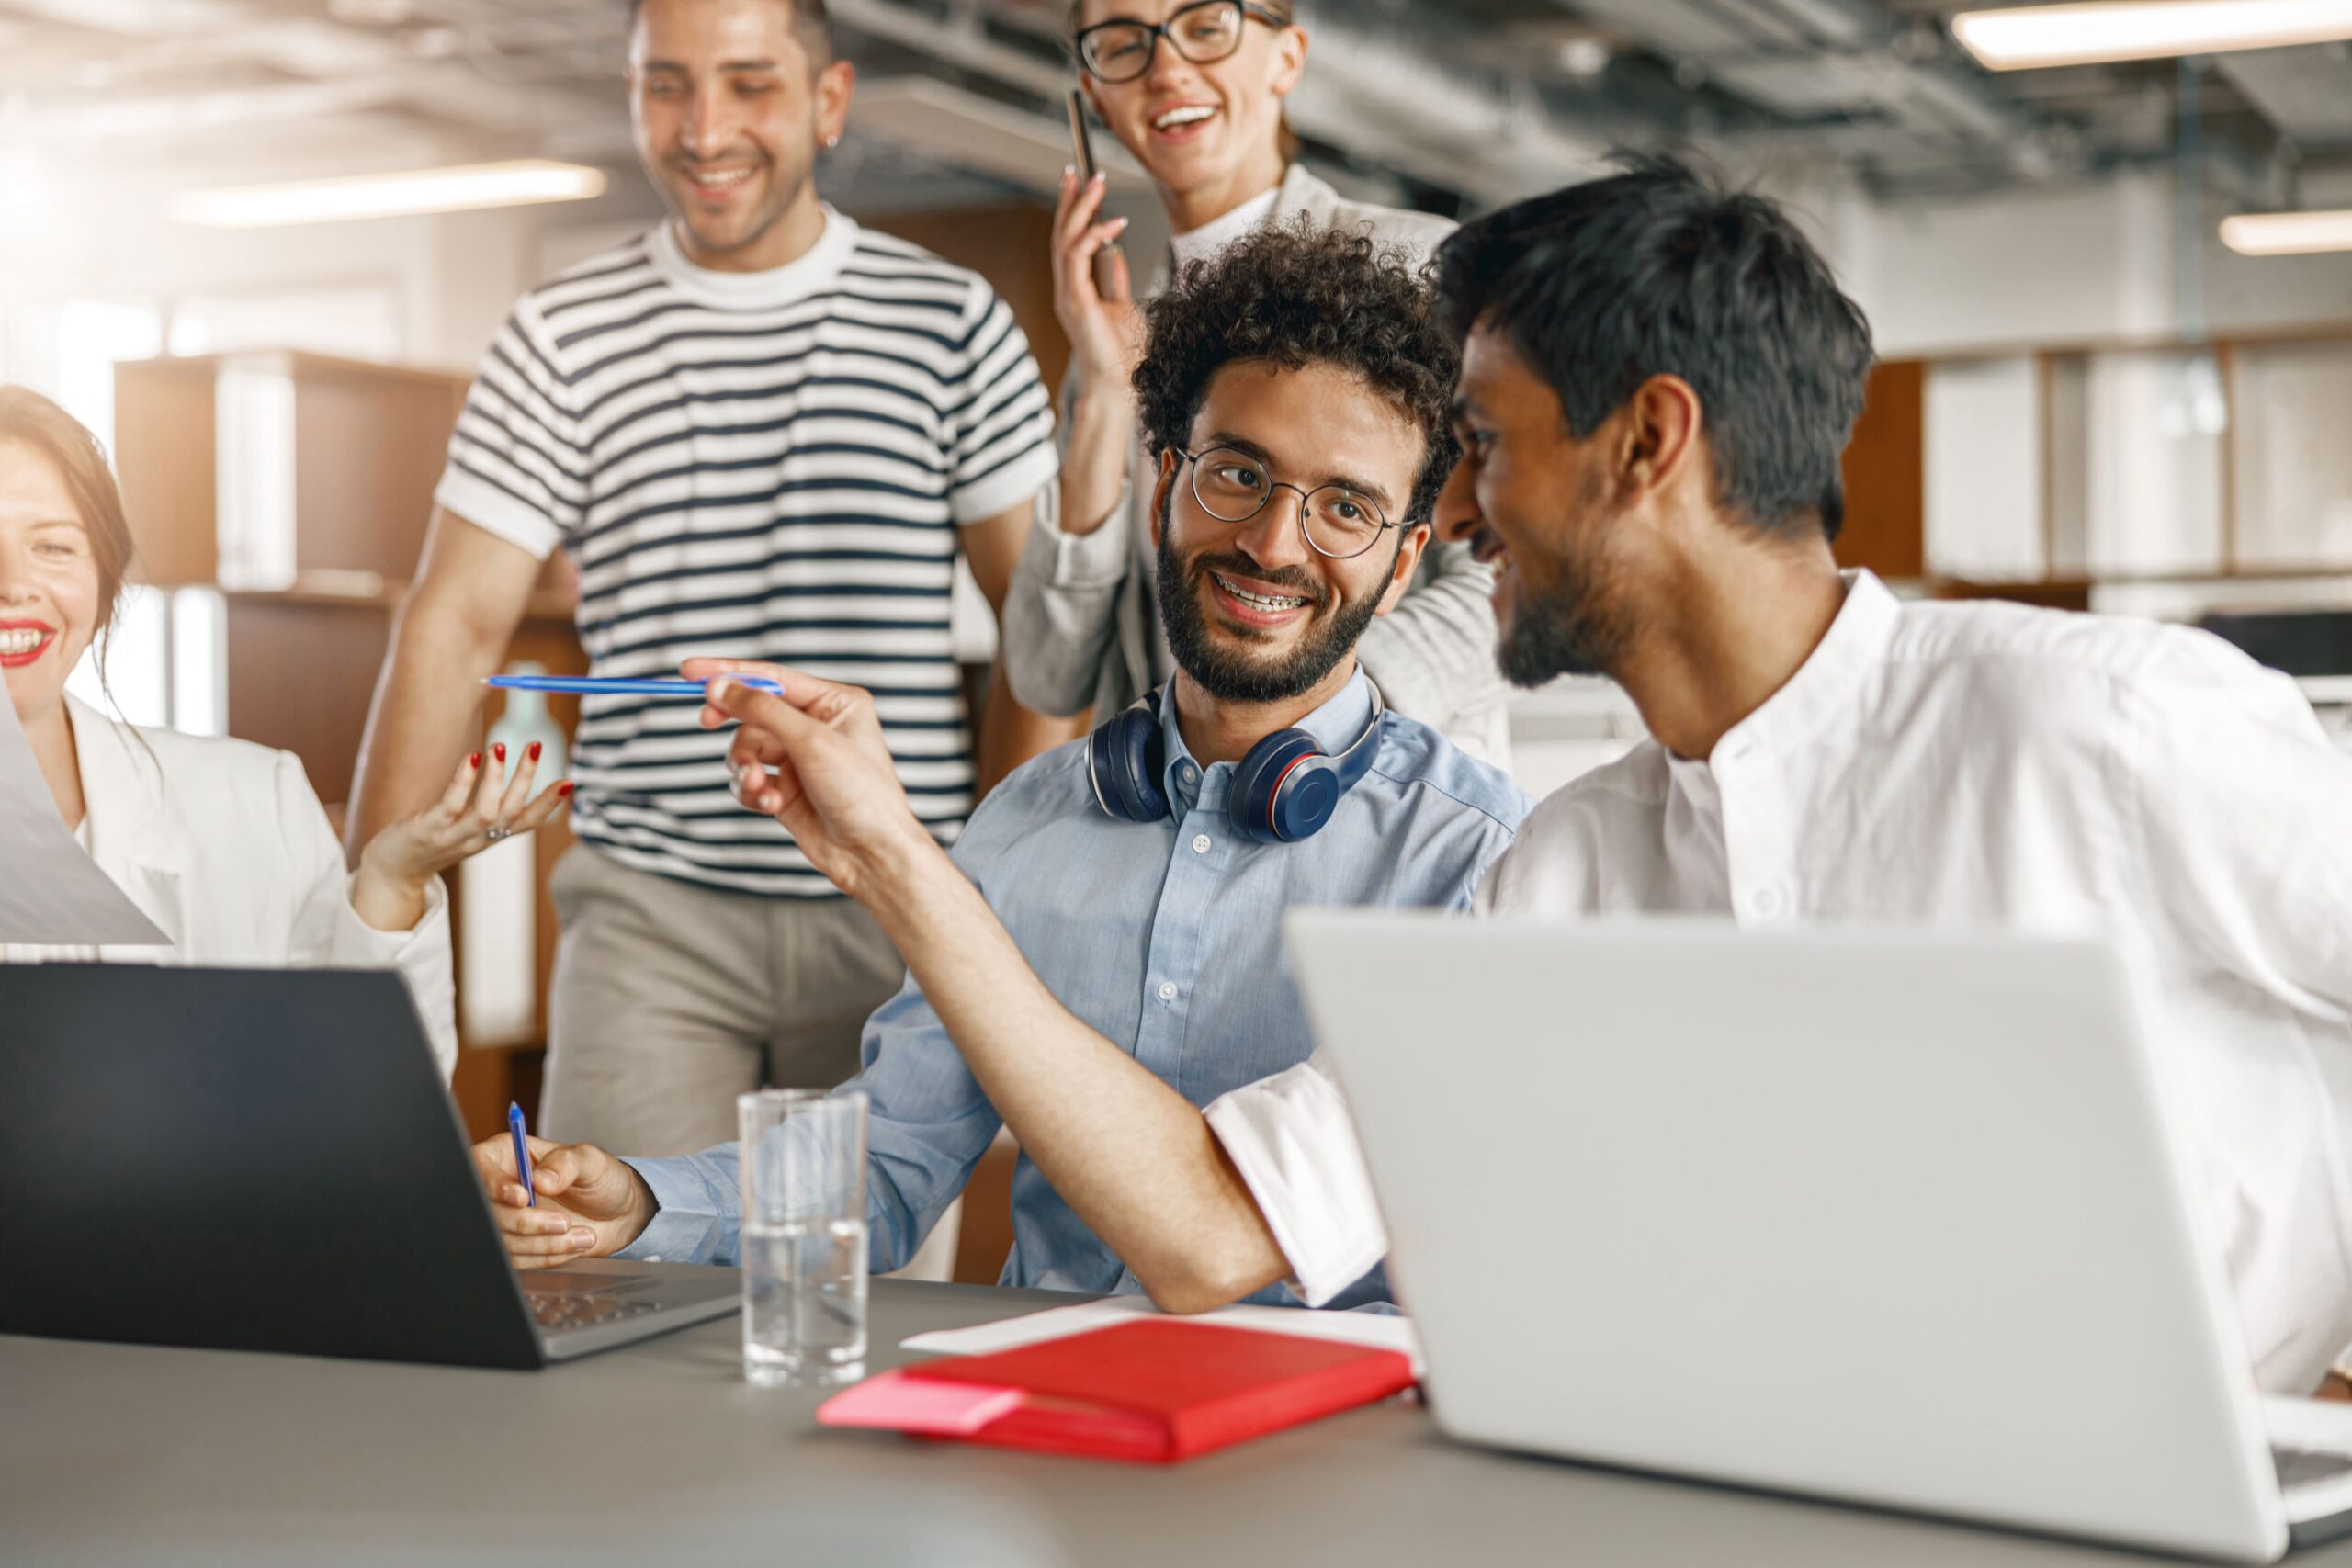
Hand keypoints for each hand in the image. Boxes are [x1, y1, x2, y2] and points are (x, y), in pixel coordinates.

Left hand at [351, 745, 571, 931]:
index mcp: (491, 837)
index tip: (570, 782)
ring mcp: (453, 836)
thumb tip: (507, 771)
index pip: (527, 822)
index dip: (549, 803)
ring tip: (500, 747)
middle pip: (510, 811)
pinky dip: (464, 782)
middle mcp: (478, 839)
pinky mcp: (428, 830)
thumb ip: (491, 807)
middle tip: (536, 745)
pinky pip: (450, 806)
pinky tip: (472, 757)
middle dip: (526, 778)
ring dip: (495, 779)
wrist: (394, 871)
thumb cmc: (433, 839)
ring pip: (485, 812)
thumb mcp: (468, 826)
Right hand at [473, 1130, 654, 1268]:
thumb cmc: (601, 1178)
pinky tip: (574, 1245)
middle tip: (564, 1223)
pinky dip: (547, 1256)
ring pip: (504, 1240)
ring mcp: (504, 1218)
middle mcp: (499, 1187)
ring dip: (544, 1244)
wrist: (616, 1212)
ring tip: (583, 1236)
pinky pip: (517, 1260)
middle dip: (527, 1222)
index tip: (522, 1198)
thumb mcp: (591, 1161)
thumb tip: (539, 1180)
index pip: (482, 1169)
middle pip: (489, 1212)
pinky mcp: (514, 1245)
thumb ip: (566, 1164)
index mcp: (508, 1155)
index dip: (496, 1186)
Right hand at [681, 657, 942, 903]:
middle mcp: (816, 727)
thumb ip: (762, 710)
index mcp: (834, 703)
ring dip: (744, 766)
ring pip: (745, 748)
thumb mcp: (811, 741)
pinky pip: (748, 779)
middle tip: (707, 721)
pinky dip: (751, 791)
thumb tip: (719, 687)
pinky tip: (771, 804)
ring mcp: (799, 759)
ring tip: (758, 784)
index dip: (729, 672)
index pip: (772, 678)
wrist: (871, 853)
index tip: (688, 670)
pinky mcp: (785, 789)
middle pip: (753, 712)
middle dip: (733, 722)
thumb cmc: (860, 792)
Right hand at [1051, 168, 1140, 391]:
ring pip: (1066, 241)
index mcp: (1075, 290)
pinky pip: (1078, 258)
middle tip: (1081, 171)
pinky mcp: (1075, 301)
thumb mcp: (1122, 305)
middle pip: (1061, 235)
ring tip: (1097, 185)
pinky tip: (1112, 223)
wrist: (1121, 385)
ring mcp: (1067, 295)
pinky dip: (1094, 236)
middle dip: (1071, 200)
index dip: (1071, 210)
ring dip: (1082, 209)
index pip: (1068, 241)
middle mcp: (1066, 289)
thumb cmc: (1122, 354)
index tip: (1078, 182)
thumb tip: (1114, 252)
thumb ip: (1114, 279)